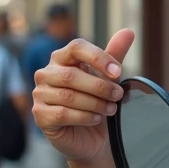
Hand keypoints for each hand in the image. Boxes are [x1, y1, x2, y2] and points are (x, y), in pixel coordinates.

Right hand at [32, 29, 133, 161]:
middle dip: (100, 87)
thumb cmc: (96, 101)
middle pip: (72, 75)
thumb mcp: (108, 78)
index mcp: (62, 59)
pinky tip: (95, 119)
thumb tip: (128, 31)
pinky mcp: (40, 115)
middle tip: (118, 95)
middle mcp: (46, 73)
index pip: (76, 47)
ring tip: (111, 109)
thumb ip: (115, 55)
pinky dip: (84, 116)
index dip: (98, 58)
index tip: (118, 72)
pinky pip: (62, 114)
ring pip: (69, 96)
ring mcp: (40, 94)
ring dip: (95, 103)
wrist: (90, 136)